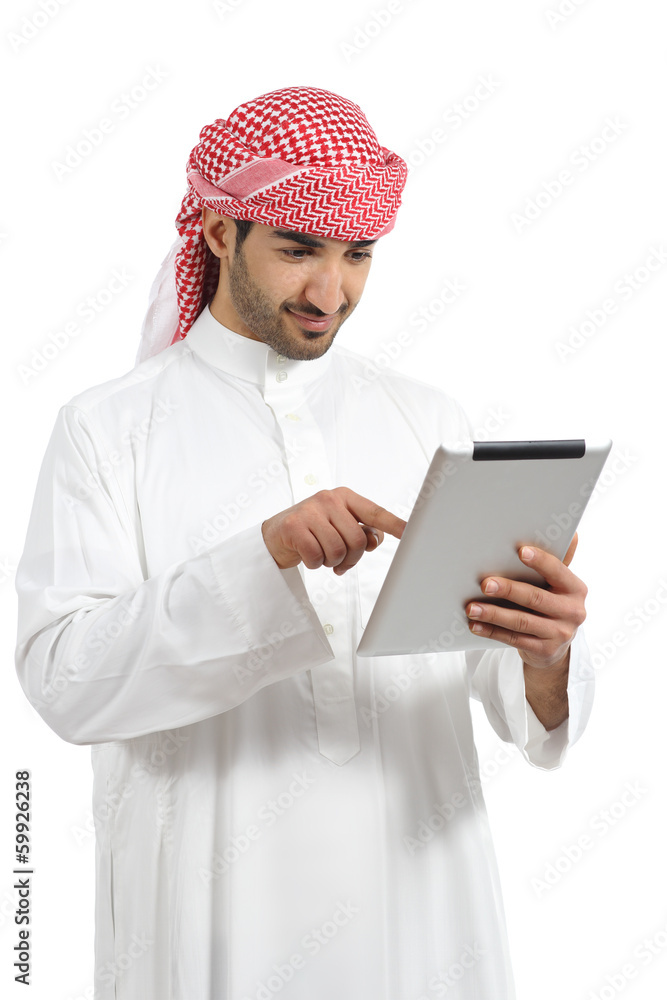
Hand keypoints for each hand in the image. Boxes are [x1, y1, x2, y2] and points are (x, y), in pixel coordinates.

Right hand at [262, 487, 405, 574]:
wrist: (276, 534)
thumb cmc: (314, 530)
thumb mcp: (339, 526)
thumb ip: (361, 531)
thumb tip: (375, 539)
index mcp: (345, 496)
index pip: (375, 512)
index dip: (394, 524)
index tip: (411, 532)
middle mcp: (329, 499)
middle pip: (358, 540)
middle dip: (352, 558)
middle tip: (341, 561)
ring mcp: (310, 511)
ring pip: (339, 550)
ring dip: (333, 562)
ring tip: (323, 556)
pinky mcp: (294, 526)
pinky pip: (317, 557)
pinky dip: (315, 564)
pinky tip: (309, 556)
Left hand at [465, 534, 586, 669]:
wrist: (555, 646)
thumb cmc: (550, 604)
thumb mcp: (557, 585)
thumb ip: (555, 563)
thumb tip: (569, 532)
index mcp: (575, 588)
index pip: (557, 570)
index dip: (540, 561)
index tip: (520, 551)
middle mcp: (572, 611)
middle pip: (535, 598)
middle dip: (508, 589)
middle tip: (485, 583)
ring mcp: (560, 634)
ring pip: (521, 621)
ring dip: (493, 613)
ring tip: (472, 607)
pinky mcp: (545, 651)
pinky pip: (514, 639)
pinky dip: (492, 631)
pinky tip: (476, 625)